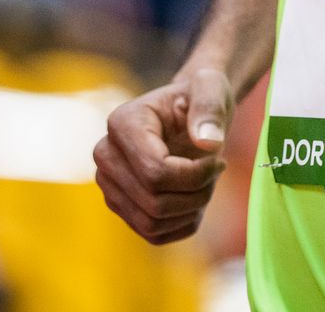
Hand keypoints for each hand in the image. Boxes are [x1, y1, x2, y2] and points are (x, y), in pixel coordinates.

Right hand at [93, 65, 231, 243]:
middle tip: (216, 171)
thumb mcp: (212, 88)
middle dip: (196, 194)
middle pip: (153, 202)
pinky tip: (194, 197)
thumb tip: (207, 142)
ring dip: (191, 210)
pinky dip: (183, 223)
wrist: (191, 112)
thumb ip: (211, 108)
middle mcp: (106, 156)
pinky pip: (154, 235)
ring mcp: (110, 185)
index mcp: (122, 123)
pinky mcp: (121, 207)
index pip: (155, 172)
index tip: (218, 159)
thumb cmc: (200, 95)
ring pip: (152, 223)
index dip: (195, 175)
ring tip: (206, 183)